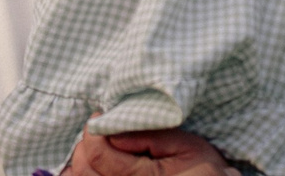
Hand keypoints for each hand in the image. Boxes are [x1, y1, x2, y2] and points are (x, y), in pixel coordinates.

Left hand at [63, 128, 234, 175]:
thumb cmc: (203, 170)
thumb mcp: (185, 145)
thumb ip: (148, 136)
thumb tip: (111, 129)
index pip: (98, 155)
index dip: (94, 130)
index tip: (101, 115)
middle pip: (84, 171)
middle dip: (84, 145)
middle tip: (98, 131)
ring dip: (81, 162)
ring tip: (95, 148)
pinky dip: (82, 175)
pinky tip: (89, 167)